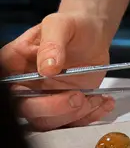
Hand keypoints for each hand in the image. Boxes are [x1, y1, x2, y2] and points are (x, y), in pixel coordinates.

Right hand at [5, 13, 116, 131]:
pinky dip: (88, 116)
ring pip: (48, 122)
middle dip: (52, 109)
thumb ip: (52, 44)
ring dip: (73, 115)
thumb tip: (48, 67)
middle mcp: (25, 86)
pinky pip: (71, 122)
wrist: (92, 33)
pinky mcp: (64, 107)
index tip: (48, 83)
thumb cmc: (71, 26)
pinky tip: (103, 103)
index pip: (7, 87)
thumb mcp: (60, 25)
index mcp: (13, 66)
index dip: (21, 94)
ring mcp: (44, 99)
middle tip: (77, 97)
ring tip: (95, 99)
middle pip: (26, 110)